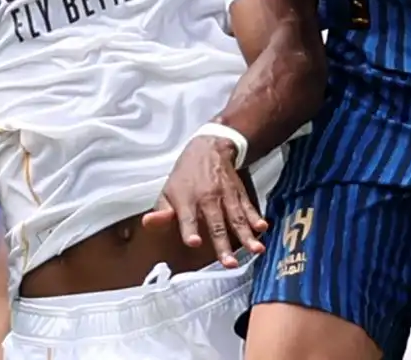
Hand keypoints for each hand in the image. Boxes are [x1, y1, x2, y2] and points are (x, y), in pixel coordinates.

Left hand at [142, 135, 266, 267]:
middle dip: (223, 244)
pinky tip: (262, 228)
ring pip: (236, 218)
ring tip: (255, 249)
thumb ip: (161, 212)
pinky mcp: (238, 193)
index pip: (187, 218)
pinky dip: (256, 217)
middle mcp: (207, 198)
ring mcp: (225, 195)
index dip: (189, 230)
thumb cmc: (185, 176)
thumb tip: (148, 223)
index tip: (194, 242)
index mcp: (186, 200)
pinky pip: (248, 207)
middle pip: (216, 224)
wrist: (209, 147)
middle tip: (229, 263)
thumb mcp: (167, 191)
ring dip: (246, 235)